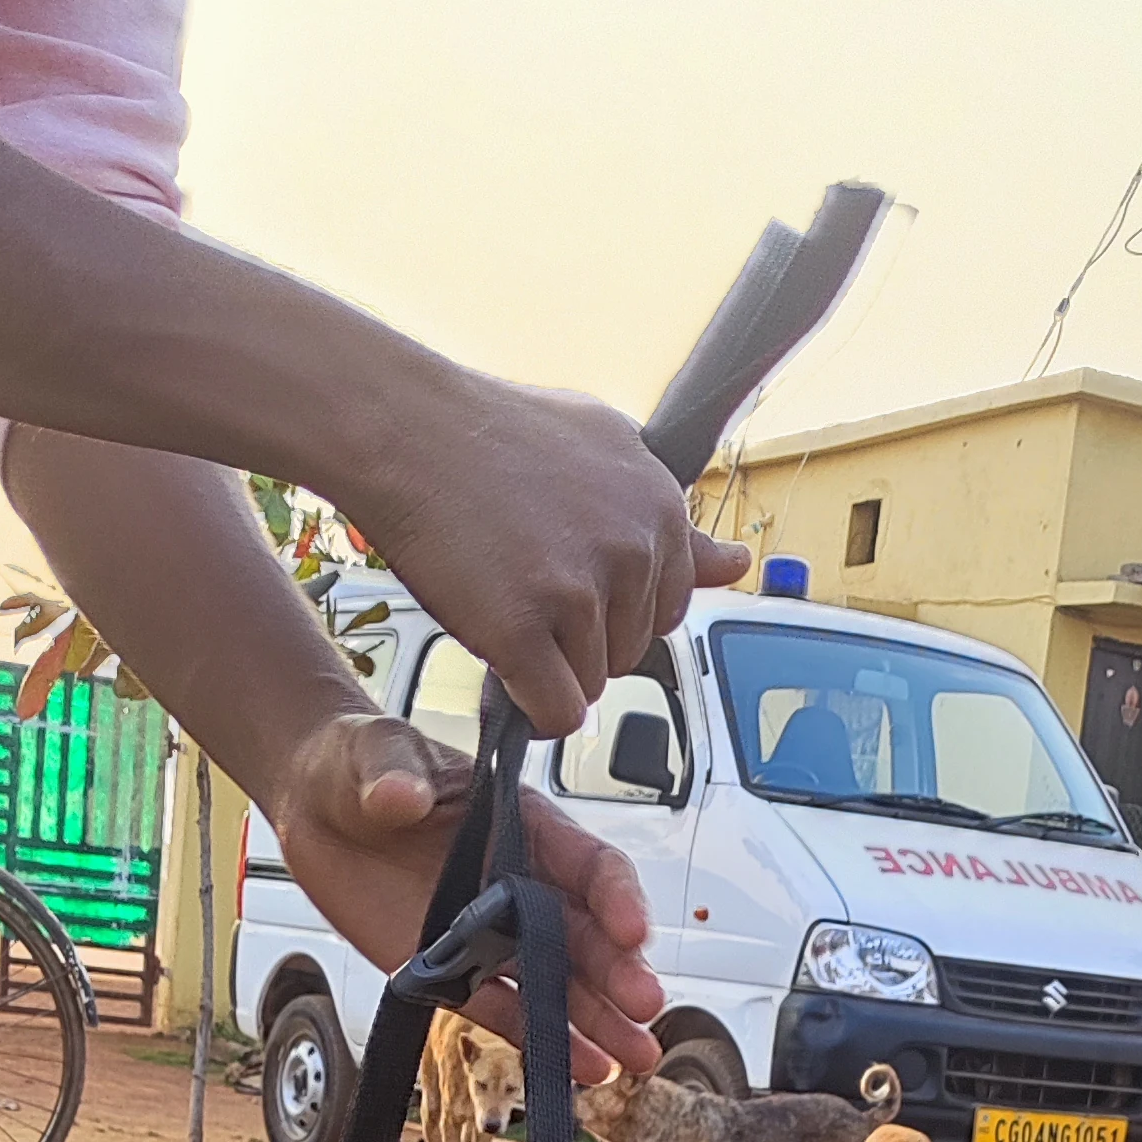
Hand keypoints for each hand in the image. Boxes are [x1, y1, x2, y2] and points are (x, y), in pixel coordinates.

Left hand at [264, 713, 666, 1076]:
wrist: (316, 804)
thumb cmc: (363, 763)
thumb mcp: (378, 752)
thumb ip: (394, 775)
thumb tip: (398, 796)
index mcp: (521, 825)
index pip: (586, 863)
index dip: (616, 896)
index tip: (633, 931)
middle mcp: (518, 884)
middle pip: (583, 933)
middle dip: (618, 971)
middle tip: (644, 1007)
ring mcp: (487, 934)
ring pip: (556, 981)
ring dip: (597, 1020)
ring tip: (634, 1057)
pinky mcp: (449, 971)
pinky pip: (503, 1010)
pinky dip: (539, 1039)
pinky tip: (582, 1068)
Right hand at [343, 383, 744, 737]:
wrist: (406, 428)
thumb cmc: (487, 434)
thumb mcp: (602, 449)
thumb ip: (666, 516)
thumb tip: (736, 565)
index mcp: (659, 504)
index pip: (668, 608)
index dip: (612, 607)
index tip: (567, 580)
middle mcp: (632, 547)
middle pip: (630, 653)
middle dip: (579, 639)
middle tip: (522, 582)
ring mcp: (580, 591)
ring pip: (591, 685)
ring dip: (546, 666)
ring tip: (501, 600)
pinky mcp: (525, 631)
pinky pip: (557, 713)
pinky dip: (530, 706)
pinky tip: (502, 662)